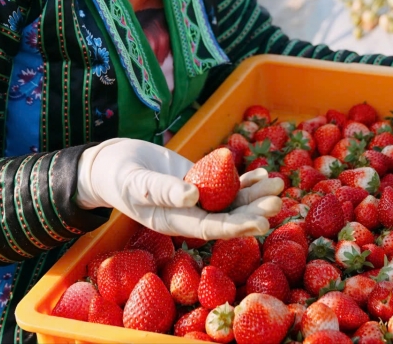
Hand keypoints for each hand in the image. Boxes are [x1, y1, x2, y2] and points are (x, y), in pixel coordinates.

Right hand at [74, 138, 283, 239]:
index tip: (261, 223)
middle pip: (227, 216)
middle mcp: (189, 216)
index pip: (210, 228)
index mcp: (174, 223)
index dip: (236, 226)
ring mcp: (197, 200)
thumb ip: (162, 190)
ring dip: (255, 193)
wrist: (113, 164)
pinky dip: (244, 180)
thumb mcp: (136, 182)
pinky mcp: (200, 183)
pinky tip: (262, 174)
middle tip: (278, 199)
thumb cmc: (119, 175)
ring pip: (231, 200)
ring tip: (279, 182)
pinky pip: (225, 184)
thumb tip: (193, 197)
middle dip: (254, 209)